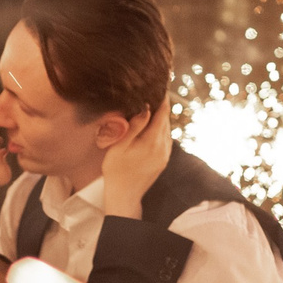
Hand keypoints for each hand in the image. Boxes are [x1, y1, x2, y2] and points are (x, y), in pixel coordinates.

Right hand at [101, 99, 170, 218]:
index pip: (163, 113)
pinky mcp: (163, 161)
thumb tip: (146, 108)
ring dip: (161, 119)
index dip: (163, 98)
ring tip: (151, 107)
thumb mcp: (120, 146)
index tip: (160, 86)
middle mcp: (163, 147)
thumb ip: (134, 126)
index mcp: (153, 141)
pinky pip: (165, 140)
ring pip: (167, 130)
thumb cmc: (116, 171)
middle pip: (166, 120)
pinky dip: (160, 130)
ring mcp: (165, 155)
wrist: (124, 197)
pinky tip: (151, 127)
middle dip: (161, 107)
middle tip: (154, 92)